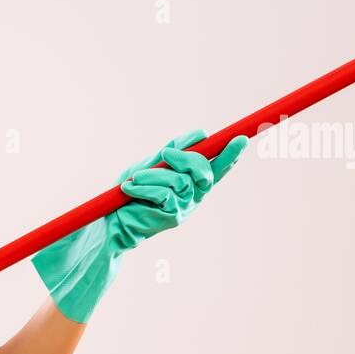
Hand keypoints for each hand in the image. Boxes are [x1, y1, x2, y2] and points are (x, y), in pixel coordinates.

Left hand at [108, 130, 247, 250]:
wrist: (113, 219)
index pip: (218, 166)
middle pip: (204, 171)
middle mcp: (194, 194)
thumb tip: (201, 135)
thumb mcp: (153, 163)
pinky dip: (144, 187)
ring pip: (180, 180)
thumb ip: (174, 150)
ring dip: (154, 174)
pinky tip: (129, 187)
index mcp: (193, 180)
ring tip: (134, 177)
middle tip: (165, 153)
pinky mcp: (174, 216)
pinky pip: (164, 194)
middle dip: (187, 158)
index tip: (241, 139)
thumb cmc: (133, 189)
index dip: (231, 154)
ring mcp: (186, 206)